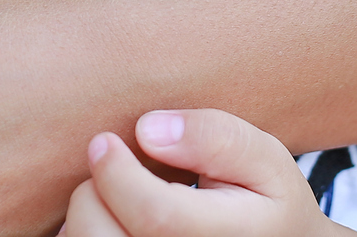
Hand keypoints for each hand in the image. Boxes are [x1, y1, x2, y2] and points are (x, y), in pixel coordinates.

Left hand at [62, 110, 356, 236]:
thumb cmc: (268, 205)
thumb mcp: (266, 162)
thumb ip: (216, 137)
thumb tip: (148, 131)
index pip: (154, 215)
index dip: (116, 172)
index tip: (105, 140)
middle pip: (102, 235)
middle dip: (96, 191)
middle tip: (117, 170)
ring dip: (88, 217)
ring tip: (121, 199)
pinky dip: (88, 235)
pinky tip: (116, 224)